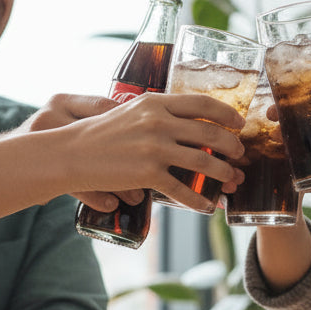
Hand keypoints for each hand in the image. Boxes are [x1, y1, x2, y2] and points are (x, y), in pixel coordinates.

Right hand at [16, 94, 149, 209]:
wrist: (6, 157)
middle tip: (156, 174)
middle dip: (133, 158)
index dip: (133, 125)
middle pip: (102, 137)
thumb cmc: (50, 137)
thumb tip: (148, 128)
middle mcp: (51, 118)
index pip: (105, 106)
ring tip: (137, 196)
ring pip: (91, 164)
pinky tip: (111, 205)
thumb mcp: (67, 117)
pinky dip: (96, 197)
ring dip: (119, 183)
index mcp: (62, 101)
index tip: (155, 140)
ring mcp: (43, 144)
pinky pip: (73, 185)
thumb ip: (95, 118)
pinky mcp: (39, 170)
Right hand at [58, 91, 245, 211]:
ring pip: (203, 161)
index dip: (226, 113)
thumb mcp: (129, 112)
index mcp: (155, 102)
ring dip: (222, 172)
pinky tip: (206, 207)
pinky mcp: (147, 174)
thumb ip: (155, 113)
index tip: (239, 122)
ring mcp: (154, 148)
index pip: (202, 102)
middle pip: (210, 132)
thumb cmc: (98, 134)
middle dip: (232, 145)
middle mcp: (158, 122)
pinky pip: (182, 190)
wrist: (71, 153)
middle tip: (240, 154)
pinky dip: (199, 201)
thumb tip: (184, 122)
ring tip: (230, 179)